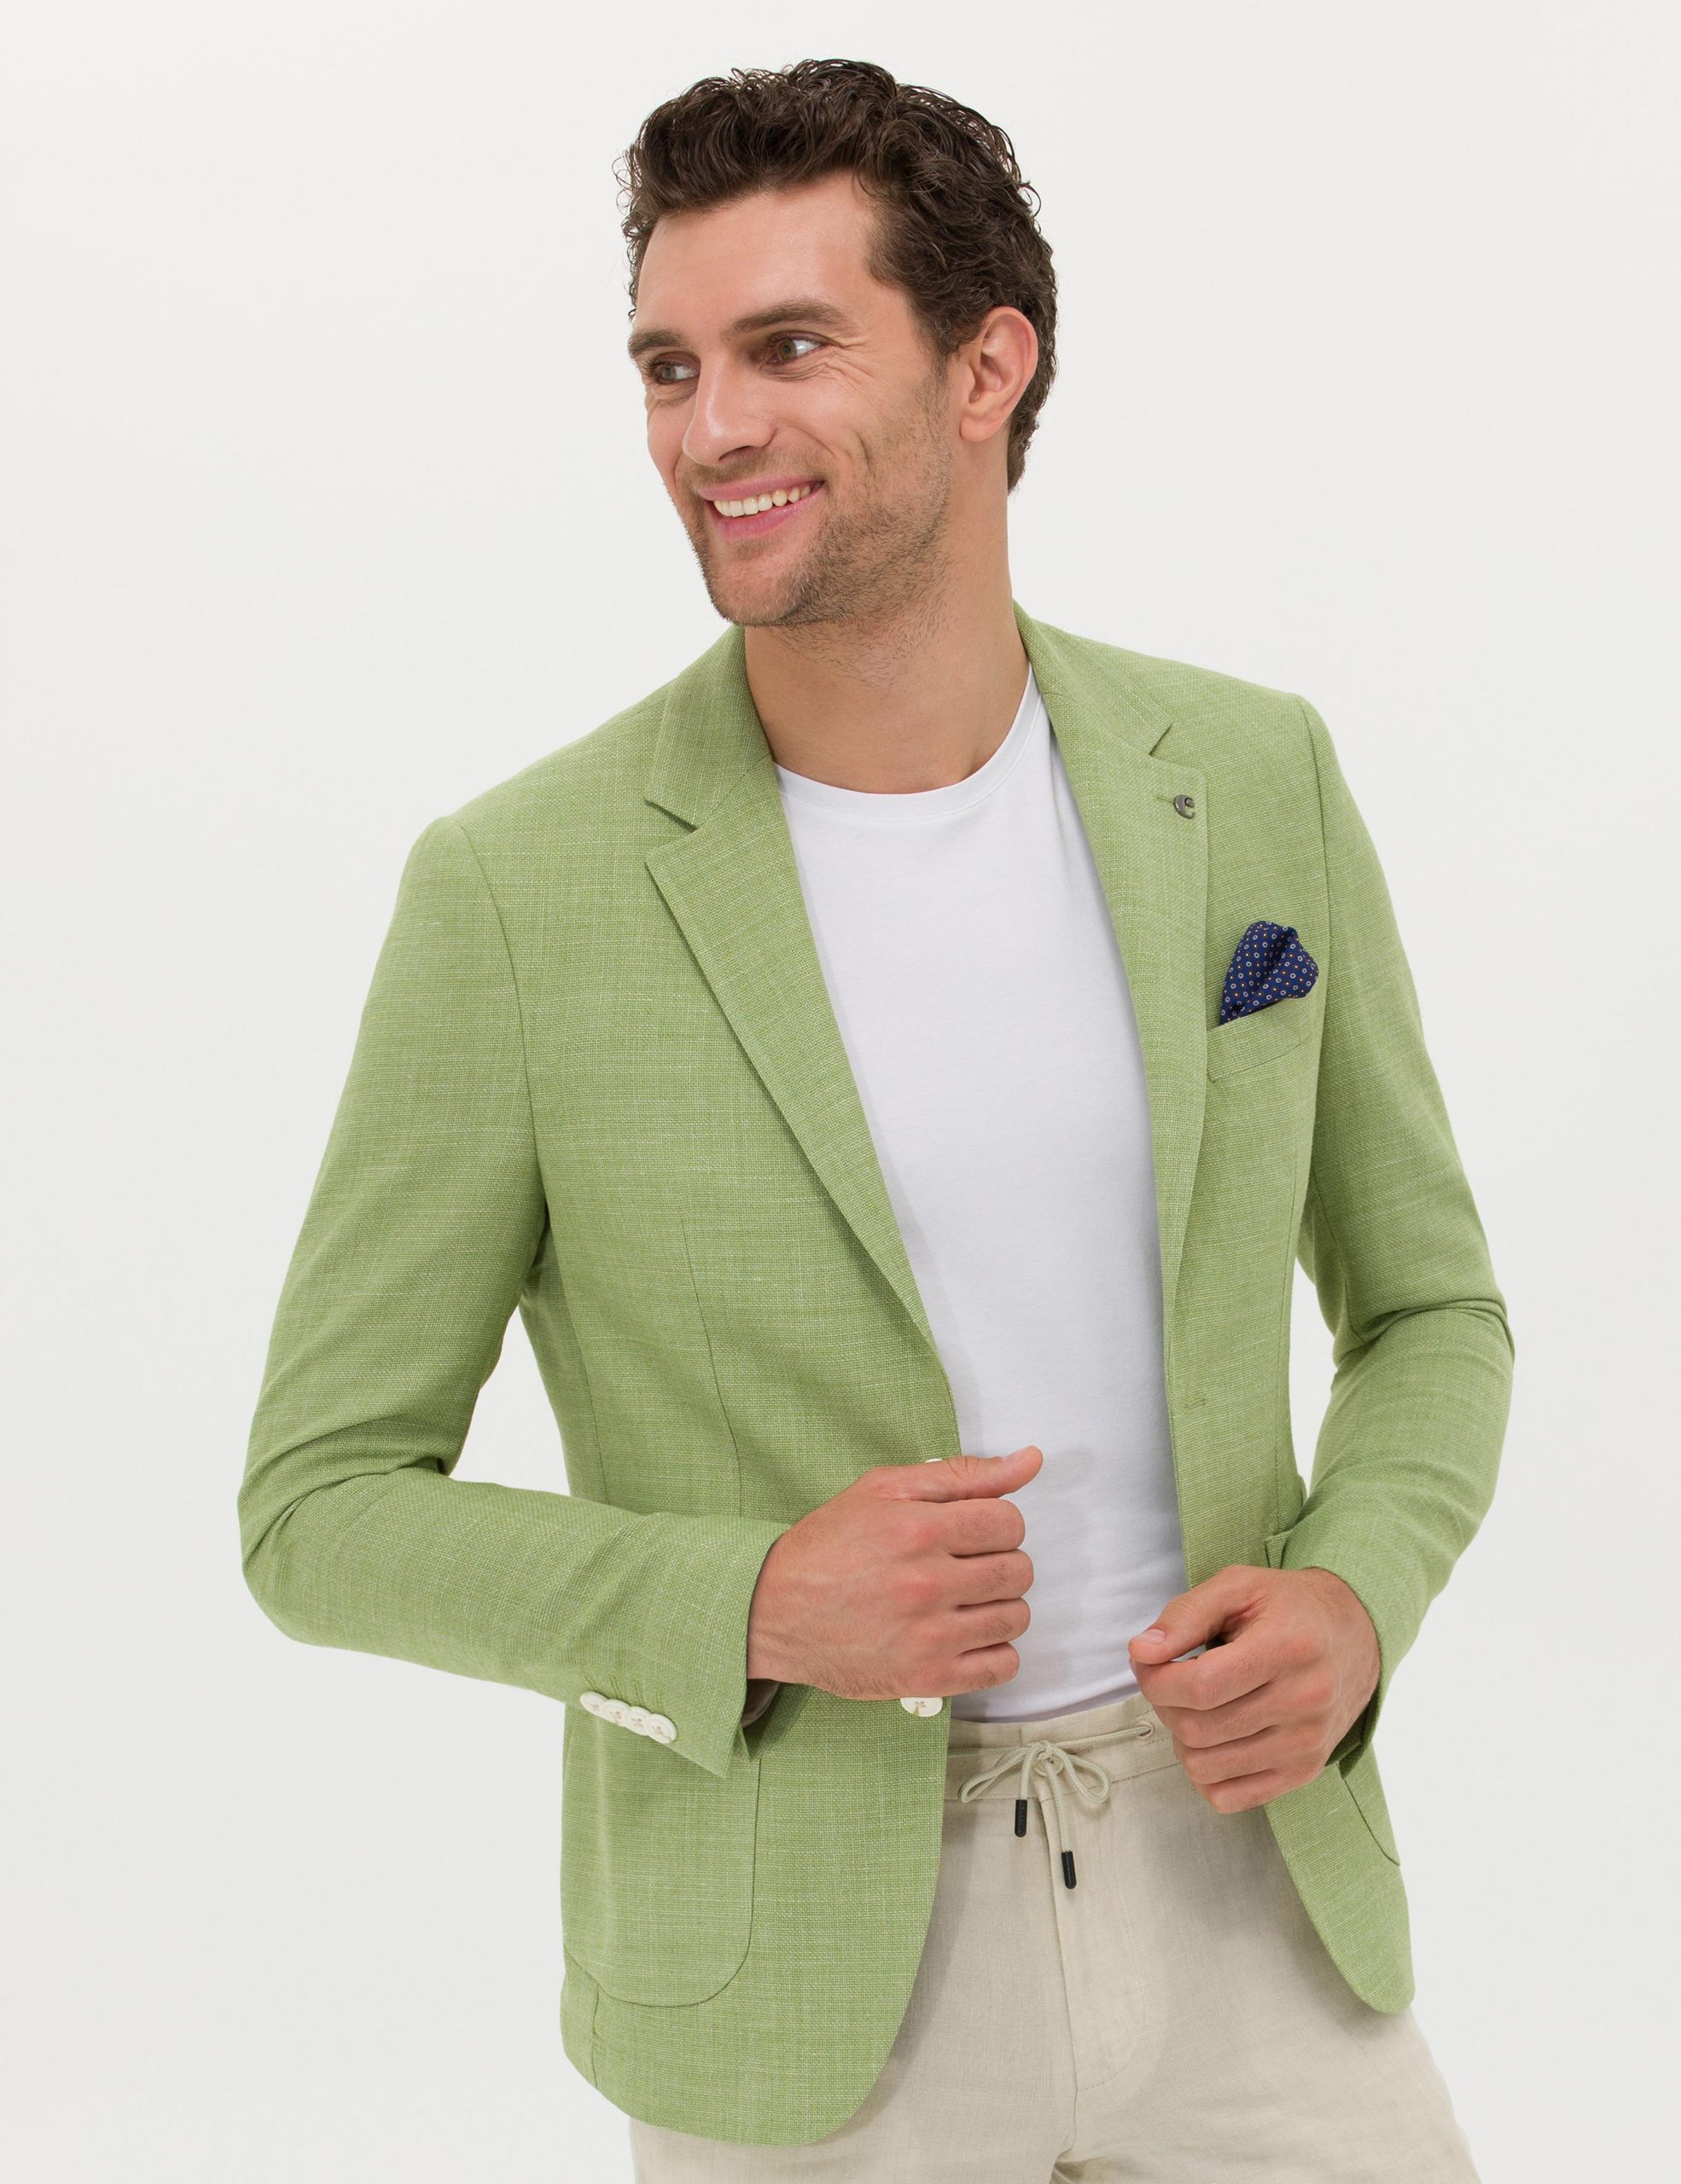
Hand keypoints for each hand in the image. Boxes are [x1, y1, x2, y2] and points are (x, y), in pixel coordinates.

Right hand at [746, 1446, 1041, 1700]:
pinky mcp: (927, 1679)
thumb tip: (1031, 1460)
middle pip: (1018, 1570)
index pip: (1009, 1522)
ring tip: (962, 1600)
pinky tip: (964, 1635)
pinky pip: (1002, 1666)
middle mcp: (928, 1583)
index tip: (971, 1532)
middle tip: (963, 1565)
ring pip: (1016, 1617)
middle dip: (998, 1562)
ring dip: (998, 1606)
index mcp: (919, 1528)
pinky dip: (994, 1651)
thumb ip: (962, 1474)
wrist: (772, 1610)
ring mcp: (930, 1636)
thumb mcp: (885, 1489)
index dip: (996, 1524)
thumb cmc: (828, 1545)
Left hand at [1126, 1564, 1379, 1812]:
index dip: (1155, 1679)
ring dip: (1180, 1737)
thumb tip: (1141, 1652)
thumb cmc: (1288, 1607)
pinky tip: (1213, 1737)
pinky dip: (1204, 1772)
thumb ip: (1185, 1615)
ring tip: (1195, 1705)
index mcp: (1289, 1648)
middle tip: (1170, 1678)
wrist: (1354, 1635)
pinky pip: (1228, 1797)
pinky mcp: (1305, 1772)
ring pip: (1205, 1767)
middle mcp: (1305, 1702)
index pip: (1200, 1686)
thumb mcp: (1237, 1587)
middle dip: (1164, 1703)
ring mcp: (1307, 1744)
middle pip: (1197, 1729)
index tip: (1147, 1660)